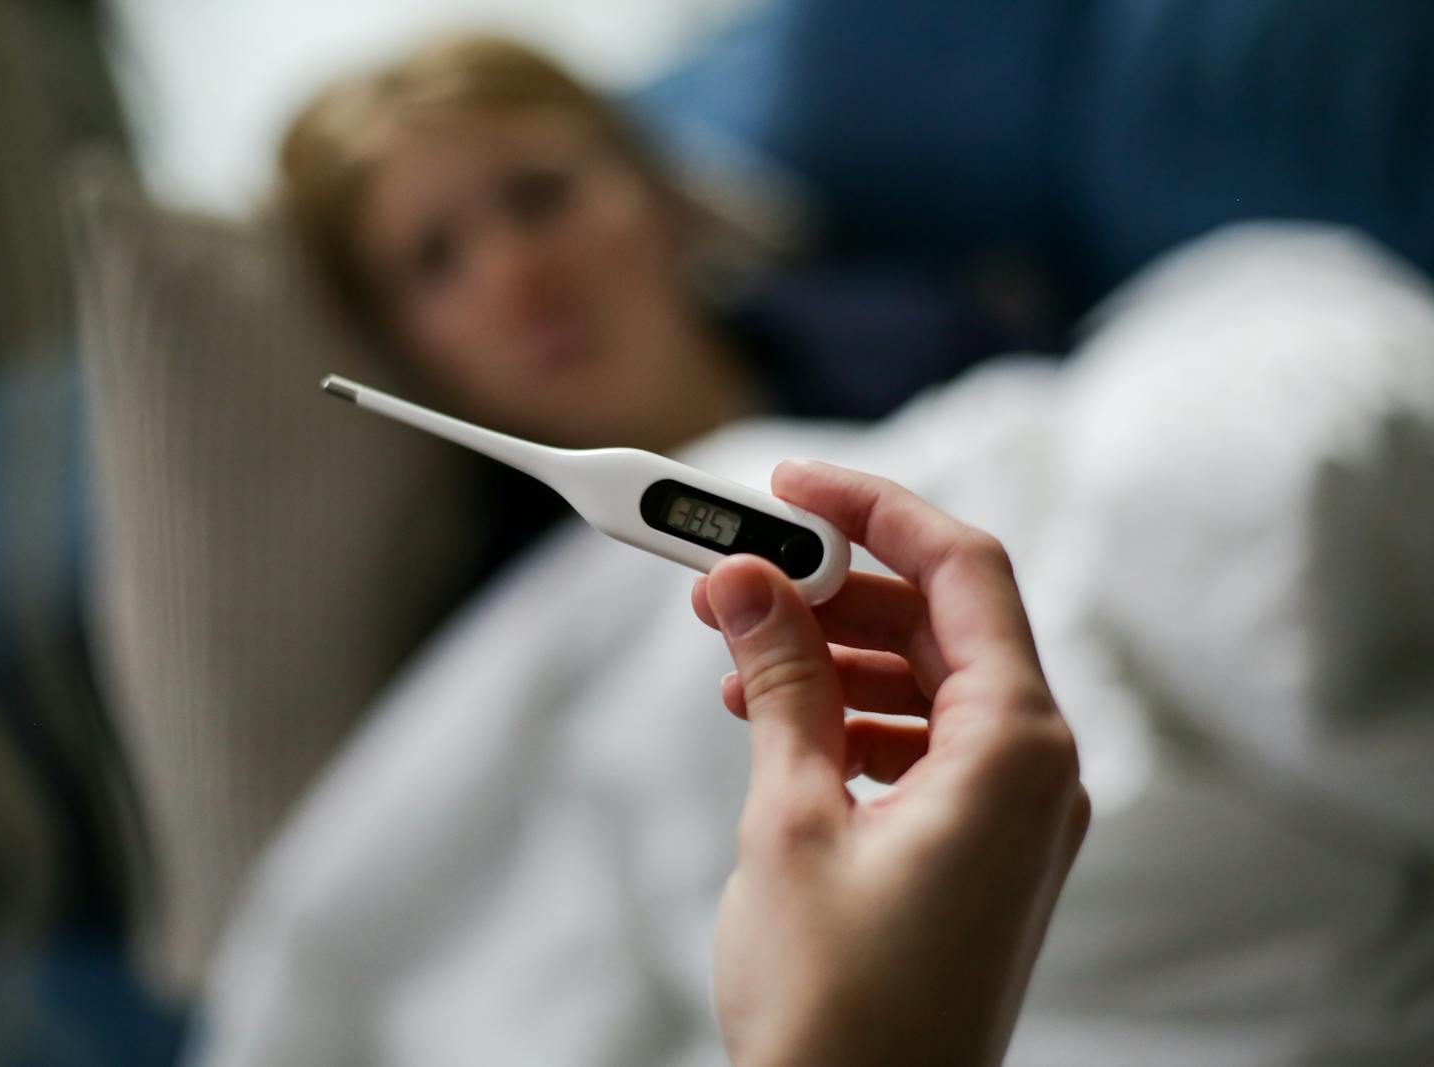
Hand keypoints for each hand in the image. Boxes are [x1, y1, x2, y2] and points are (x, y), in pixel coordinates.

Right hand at [691, 460, 1088, 1066]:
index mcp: (1014, 747)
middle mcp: (1035, 770)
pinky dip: (852, 715)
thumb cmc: (839, 1005)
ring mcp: (1014, 814)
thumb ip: (779, 683)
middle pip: (941, 621)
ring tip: (735, 654)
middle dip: (834, 584)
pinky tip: (777, 723)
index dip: (874, 508)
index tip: (791, 482)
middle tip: (734, 571)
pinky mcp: (981, 849)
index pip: (963, 569)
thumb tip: (744, 580)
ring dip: (834, 651)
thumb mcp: (790, 819)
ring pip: (927, 681)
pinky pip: (925, 742)